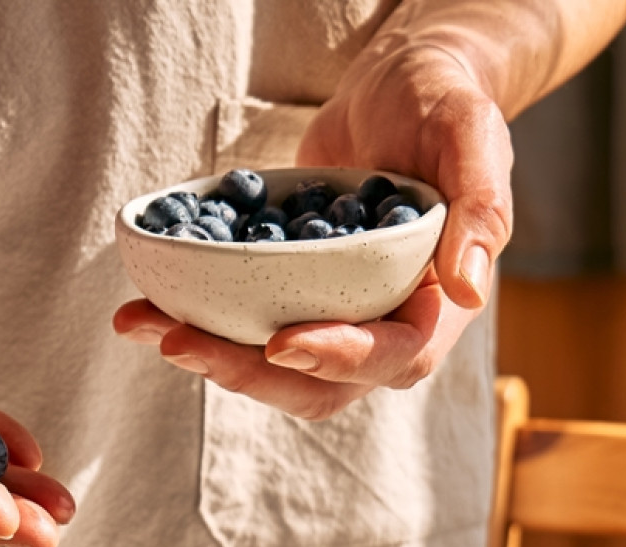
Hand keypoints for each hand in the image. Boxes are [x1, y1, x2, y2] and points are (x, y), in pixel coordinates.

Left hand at [114, 42, 512, 419]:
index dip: (340, 357)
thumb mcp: (474, 137)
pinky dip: (194, 318)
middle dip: (248, 374)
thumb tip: (467, 288)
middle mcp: (384, 324)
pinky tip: (143, 304)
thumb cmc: (447, 104)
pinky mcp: (290, 293)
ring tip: (143, 324)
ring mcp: (333, 314)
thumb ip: (482, 208)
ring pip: (272, 365)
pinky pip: (244, 323)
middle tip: (181, 343)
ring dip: (209, 355)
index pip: (395, 356)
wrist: (401, 85)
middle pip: (320, 383)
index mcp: (437, 306)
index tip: (280, 342)